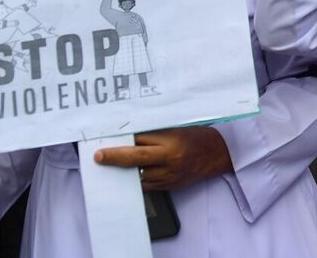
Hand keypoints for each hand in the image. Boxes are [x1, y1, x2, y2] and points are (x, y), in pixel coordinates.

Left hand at [94, 126, 232, 191]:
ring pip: (138, 175)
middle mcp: (170, 160)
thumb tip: (128, 138)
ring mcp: (169, 175)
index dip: (121, 143)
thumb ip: (154, 134)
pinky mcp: (169, 186)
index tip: (104, 145)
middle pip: (136, 159)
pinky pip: (146, 185)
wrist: (217, 154)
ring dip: (124, 171)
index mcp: (172, 141)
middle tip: (99, 158)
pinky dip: (137, 179)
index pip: (140, 141)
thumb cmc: (196, 137)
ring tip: (111, 166)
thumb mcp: (176, 129)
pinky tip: (130, 174)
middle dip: (115, 158)